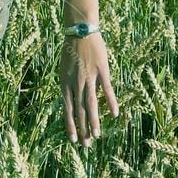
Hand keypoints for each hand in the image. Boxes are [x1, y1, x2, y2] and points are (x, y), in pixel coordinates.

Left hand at [59, 32, 118, 146]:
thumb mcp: (63, 70)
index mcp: (65, 84)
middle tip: (86, 145)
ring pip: (91, 104)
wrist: (80, 31)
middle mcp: (76, 84)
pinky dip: (111, 102)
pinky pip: (107, 90)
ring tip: (96, 135)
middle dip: (82, 129)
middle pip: (79, 111)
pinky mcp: (102, 71)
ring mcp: (89, 78)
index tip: (72, 140)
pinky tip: (114, 114)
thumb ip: (67, 86)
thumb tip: (70, 101)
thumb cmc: (70, 50)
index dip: (70, 125)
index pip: (67, 110)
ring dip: (94, 121)